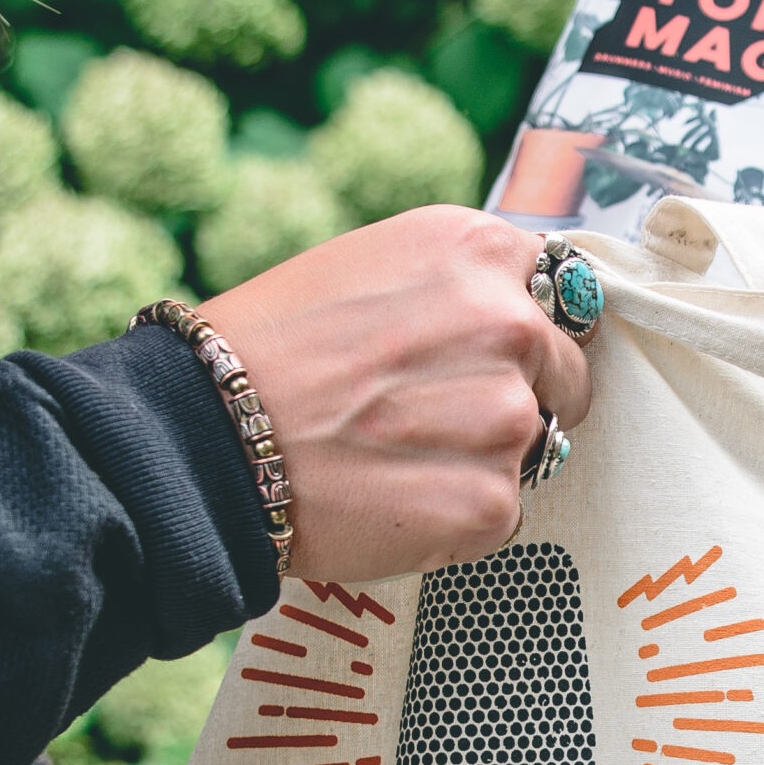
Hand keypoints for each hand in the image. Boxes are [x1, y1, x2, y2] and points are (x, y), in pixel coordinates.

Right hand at [198, 208, 587, 585]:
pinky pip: (498, 511)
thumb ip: (454, 284)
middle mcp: (509, 324)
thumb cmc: (268, 350)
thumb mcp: (367, 266)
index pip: (554, 292)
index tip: (477, 355)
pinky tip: (390, 497)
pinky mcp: (490, 502)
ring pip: (528, 447)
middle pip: (559, 374)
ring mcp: (506, 419)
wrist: (203, 438)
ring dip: (478, 457)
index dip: (517, 328)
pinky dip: (454, 515)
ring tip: (394, 457)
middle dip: (513, 395)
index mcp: (476, 249)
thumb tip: (519, 311)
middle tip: (427, 416)